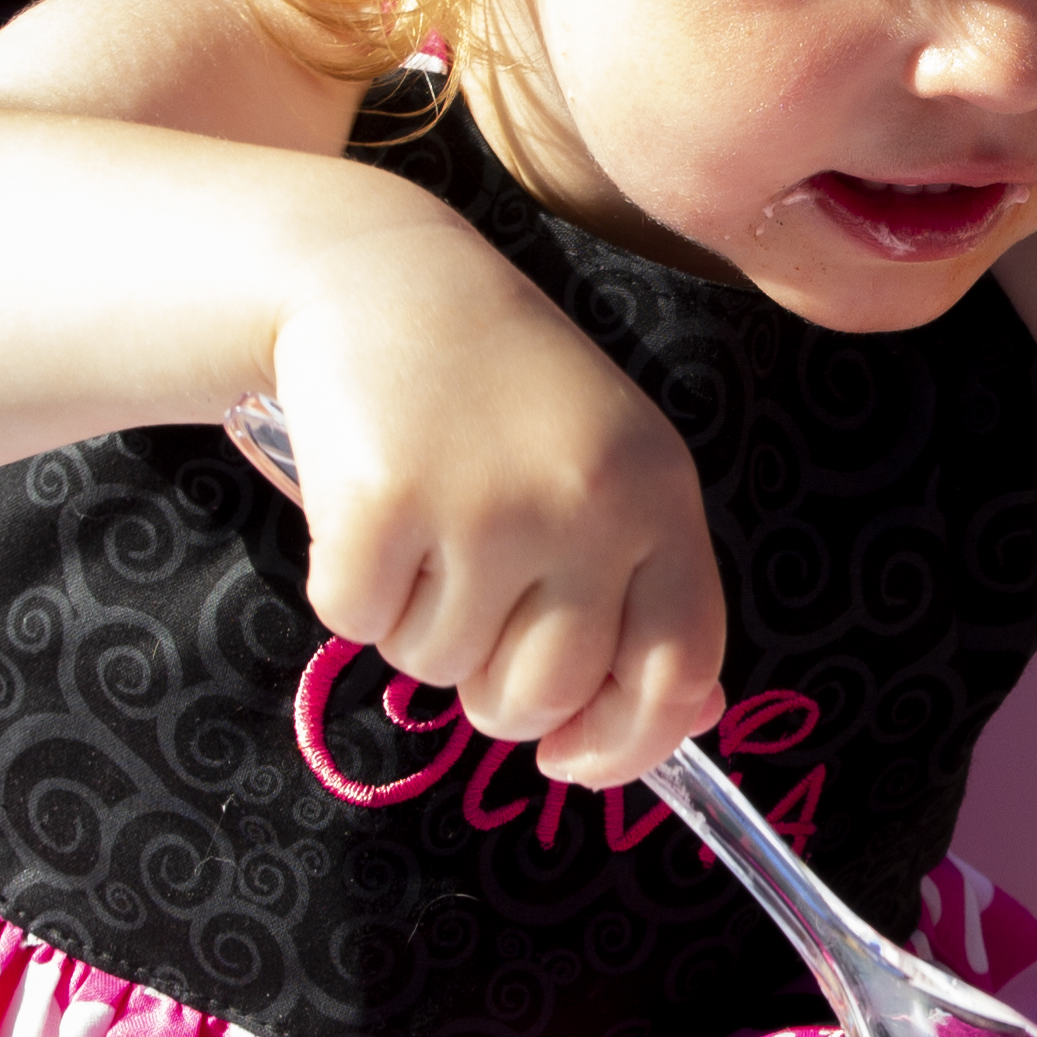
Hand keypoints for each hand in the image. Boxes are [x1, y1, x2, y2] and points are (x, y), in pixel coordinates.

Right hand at [262, 219, 727, 787]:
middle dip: (491, 686)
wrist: (384, 277)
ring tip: (422, 524)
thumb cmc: (503, 397)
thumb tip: (688, 721)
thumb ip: (647, 590)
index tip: (569, 759)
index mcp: (660, 496)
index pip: (676, 670)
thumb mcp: (609, 471)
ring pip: (439, 668)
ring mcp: (485, 502)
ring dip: (416, 623)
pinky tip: (368, 508)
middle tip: (466, 600)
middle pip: (540, 694)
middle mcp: (588, 502)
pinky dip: (348, 589)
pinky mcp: (382, 501)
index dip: (626, 744)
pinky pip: (356, 624)